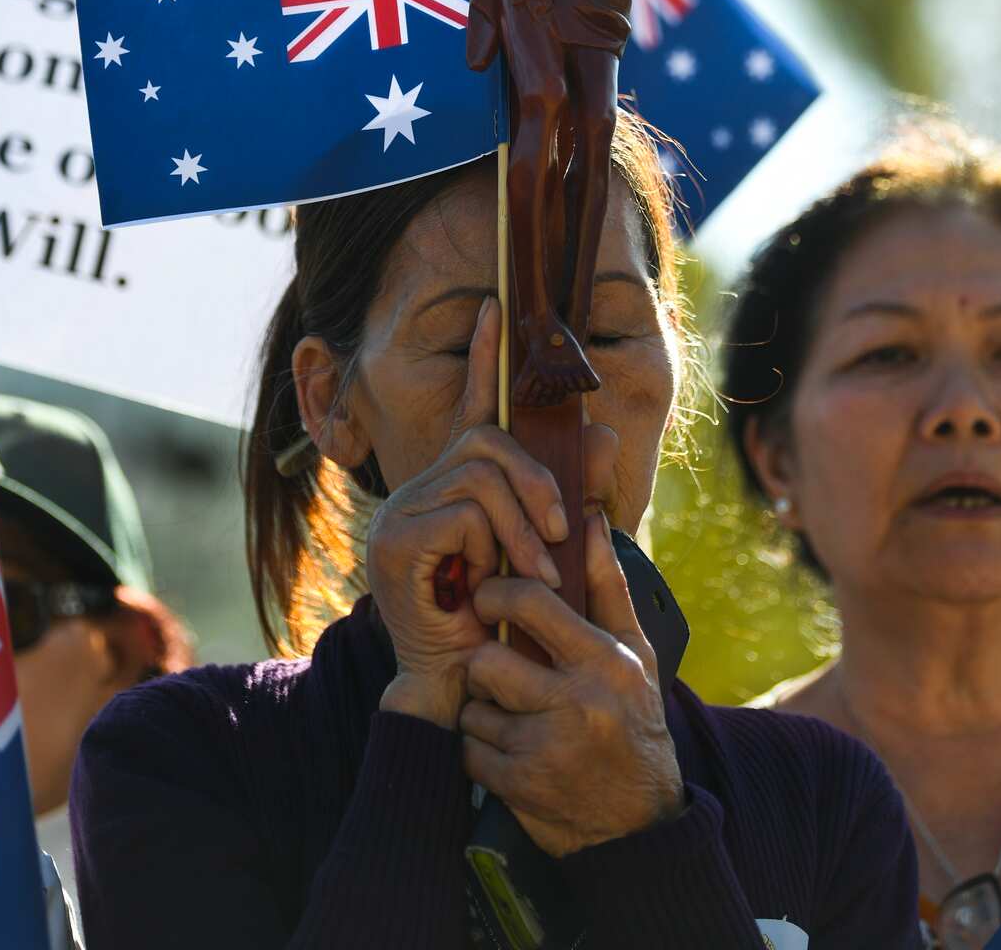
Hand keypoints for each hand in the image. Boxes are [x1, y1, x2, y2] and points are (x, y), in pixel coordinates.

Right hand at [369, 297, 569, 729]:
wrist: (465, 694)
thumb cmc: (505, 627)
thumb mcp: (548, 552)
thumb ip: (572, 495)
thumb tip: (604, 432)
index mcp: (454, 487)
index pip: (472, 410)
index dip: (485, 357)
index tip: (498, 305)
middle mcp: (421, 490)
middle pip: (486, 440)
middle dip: (535, 478)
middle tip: (561, 529)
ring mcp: (401, 513)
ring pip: (480, 474)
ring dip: (522, 524)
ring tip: (537, 571)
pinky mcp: (396, 541)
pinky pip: (463, 513)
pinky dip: (495, 546)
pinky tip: (494, 584)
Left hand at [459, 511, 684, 856]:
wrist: (641, 821)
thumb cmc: (634, 718)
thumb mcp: (634, 651)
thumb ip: (608, 585)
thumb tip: (589, 519)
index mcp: (604, 660)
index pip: (530, 603)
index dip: (496, 592)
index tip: (488, 597)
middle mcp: (577, 703)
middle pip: (488, 660)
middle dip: (485, 663)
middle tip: (498, 668)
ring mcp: (546, 749)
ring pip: (474, 707)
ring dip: (481, 709)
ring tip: (508, 712)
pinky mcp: (522, 788)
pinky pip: (470, 751)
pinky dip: (479, 750)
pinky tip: (507, 749)